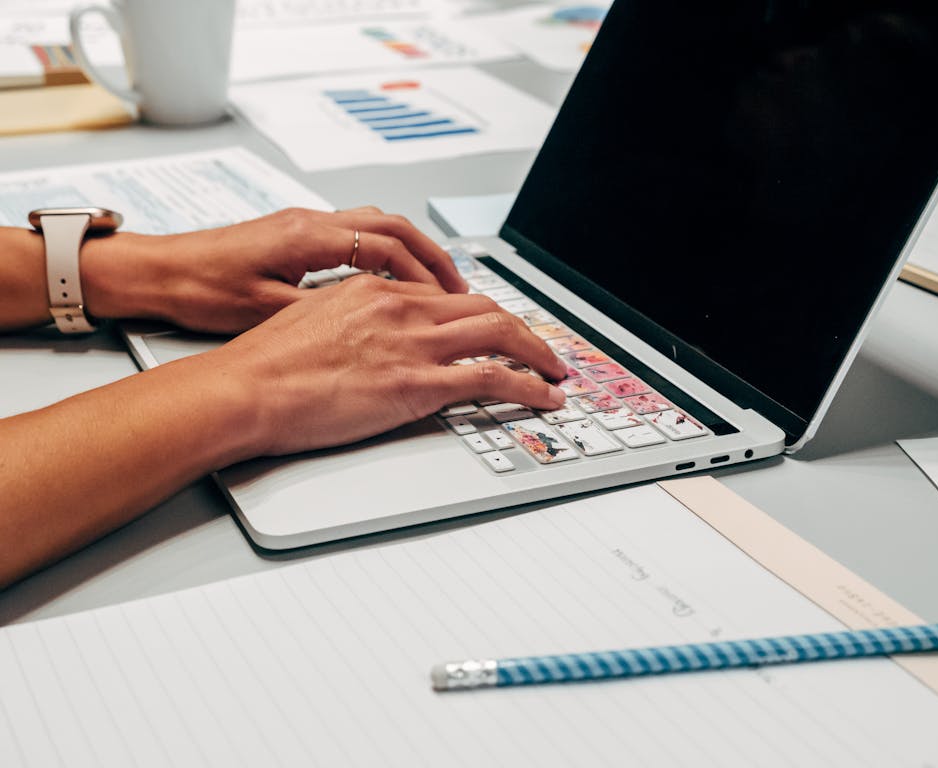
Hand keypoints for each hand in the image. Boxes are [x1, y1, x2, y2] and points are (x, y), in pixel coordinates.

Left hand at [81, 207, 467, 332]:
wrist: (158, 272)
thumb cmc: (199, 289)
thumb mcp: (264, 310)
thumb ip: (320, 312)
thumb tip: (365, 326)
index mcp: (307, 237)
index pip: (385, 245)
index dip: (424, 272)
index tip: (449, 299)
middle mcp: (310, 222)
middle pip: (392, 226)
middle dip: (432, 256)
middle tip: (460, 288)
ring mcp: (304, 225)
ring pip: (376, 226)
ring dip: (411, 253)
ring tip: (434, 285)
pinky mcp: (295, 236)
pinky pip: (357, 236)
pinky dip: (385, 255)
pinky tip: (391, 281)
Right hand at [210, 274, 567, 455]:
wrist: (248, 388)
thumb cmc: (266, 364)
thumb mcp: (310, 320)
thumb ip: (349, 318)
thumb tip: (368, 334)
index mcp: (375, 290)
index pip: (443, 296)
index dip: (476, 315)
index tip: (491, 330)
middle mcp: (402, 307)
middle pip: (483, 307)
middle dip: (519, 328)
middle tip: (537, 347)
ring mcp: (414, 343)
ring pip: (500, 333)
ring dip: (537, 352)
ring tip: (554, 371)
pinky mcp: (419, 383)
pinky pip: (493, 378)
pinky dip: (529, 386)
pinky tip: (544, 397)